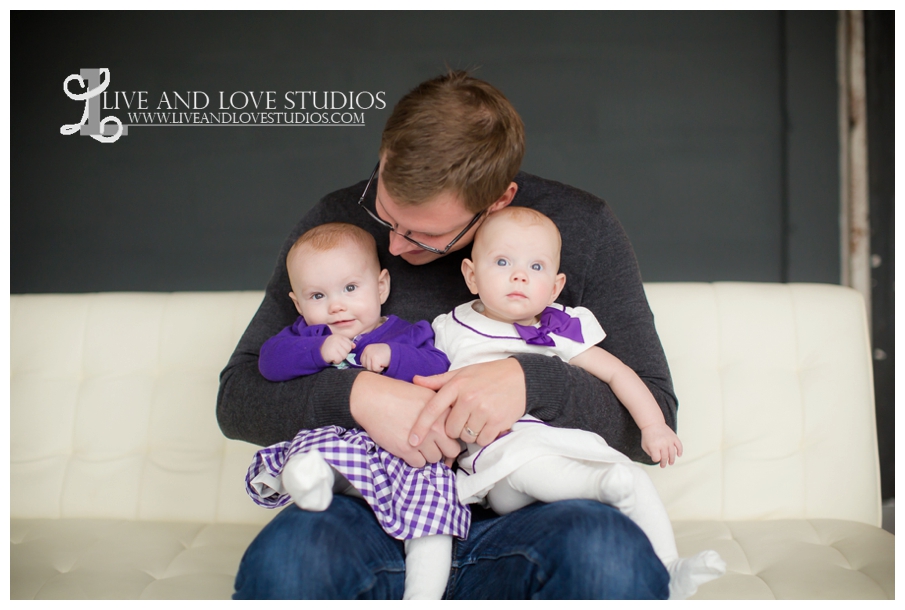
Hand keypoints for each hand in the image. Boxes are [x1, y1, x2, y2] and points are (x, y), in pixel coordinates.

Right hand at [320, 334, 353, 364]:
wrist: (316, 350)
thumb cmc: (329, 346)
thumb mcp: (337, 341)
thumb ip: (346, 343)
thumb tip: (354, 346)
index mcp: (339, 336)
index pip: (349, 344)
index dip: (345, 348)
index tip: (339, 348)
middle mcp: (336, 340)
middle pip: (348, 350)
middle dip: (343, 353)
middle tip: (336, 352)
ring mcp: (334, 347)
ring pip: (344, 356)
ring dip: (340, 358)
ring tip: (334, 355)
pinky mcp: (331, 354)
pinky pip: (339, 360)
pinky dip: (336, 361)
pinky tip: (332, 358)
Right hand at [350, 372, 461, 466]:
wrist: (373, 398)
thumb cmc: (398, 393)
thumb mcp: (426, 392)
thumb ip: (442, 407)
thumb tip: (453, 420)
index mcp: (443, 411)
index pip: (459, 433)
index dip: (453, 436)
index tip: (446, 437)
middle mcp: (436, 427)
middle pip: (452, 450)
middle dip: (444, 449)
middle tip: (435, 444)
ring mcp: (422, 440)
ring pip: (435, 458)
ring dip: (428, 454)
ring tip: (419, 444)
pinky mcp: (406, 450)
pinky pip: (419, 463)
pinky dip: (415, 459)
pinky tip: (409, 448)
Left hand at [359, 343, 390, 373]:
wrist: (395, 351)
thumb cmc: (386, 353)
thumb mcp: (375, 352)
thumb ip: (369, 357)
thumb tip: (364, 366)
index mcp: (366, 349)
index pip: (362, 361)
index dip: (369, 364)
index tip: (376, 362)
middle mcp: (367, 351)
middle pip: (365, 365)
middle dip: (372, 366)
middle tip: (380, 362)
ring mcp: (370, 355)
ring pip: (369, 368)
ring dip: (376, 368)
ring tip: (382, 362)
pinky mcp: (375, 359)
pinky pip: (375, 369)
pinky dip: (380, 369)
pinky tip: (384, 363)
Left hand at [411, 358, 525, 446]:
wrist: (521, 377)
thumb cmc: (488, 375)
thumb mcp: (462, 373)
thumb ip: (438, 380)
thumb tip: (415, 380)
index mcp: (457, 385)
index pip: (433, 409)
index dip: (420, 427)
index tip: (412, 440)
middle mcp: (468, 398)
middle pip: (450, 429)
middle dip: (455, 428)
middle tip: (466, 417)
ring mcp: (483, 411)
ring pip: (465, 437)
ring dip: (470, 433)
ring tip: (479, 418)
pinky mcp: (497, 421)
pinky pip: (482, 440)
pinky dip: (483, 437)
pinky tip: (488, 424)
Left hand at [640, 422, 682, 467]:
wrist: (652, 423)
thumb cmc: (648, 435)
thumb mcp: (644, 445)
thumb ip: (650, 453)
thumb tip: (658, 460)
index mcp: (654, 446)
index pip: (657, 458)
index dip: (656, 460)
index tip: (655, 458)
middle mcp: (662, 444)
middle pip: (665, 457)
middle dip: (664, 463)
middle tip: (663, 466)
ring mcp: (669, 440)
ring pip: (672, 454)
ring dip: (672, 460)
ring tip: (670, 463)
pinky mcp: (674, 437)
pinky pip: (679, 446)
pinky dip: (680, 451)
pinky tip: (679, 455)